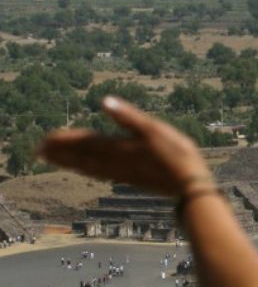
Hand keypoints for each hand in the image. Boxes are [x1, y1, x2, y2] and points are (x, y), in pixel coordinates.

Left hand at [37, 96, 211, 196]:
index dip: (66, 139)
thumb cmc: (177, 155)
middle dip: (61, 152)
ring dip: (70, 162)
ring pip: (89, 167)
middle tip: (39, 150)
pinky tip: (86, 170)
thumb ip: (129, 116)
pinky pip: (101, 174)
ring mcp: (124, 173)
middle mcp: (117, 162)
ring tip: (54, 160)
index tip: (46, 138)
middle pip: (82, 156)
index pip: (86, 141)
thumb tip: (104, 100)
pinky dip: (88, 170)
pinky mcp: (132, 179)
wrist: (190, 186)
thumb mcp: (155, 129)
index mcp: (120, 147)